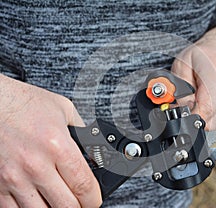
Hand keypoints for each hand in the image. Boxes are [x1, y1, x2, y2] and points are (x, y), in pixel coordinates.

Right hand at [0, 75, 101, 206]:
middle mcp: (36, 165)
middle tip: (81, 202)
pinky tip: (39, 201)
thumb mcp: (64, 110)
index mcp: (57, 146)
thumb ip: (83, 132)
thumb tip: (95, 151)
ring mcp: (15, 178)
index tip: (94, 200)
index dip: (94, 199)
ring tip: (60, 201)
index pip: (84, 185)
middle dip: (79, 206)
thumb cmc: (25, 103)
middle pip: (67, 205)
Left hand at [172, 18, 215, 129]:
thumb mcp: (182, 65)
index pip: (205, 110)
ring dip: (205, 118)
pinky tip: (212, 103)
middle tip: (189, 105)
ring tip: (202, 99)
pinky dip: (214, 119)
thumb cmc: (202, 57)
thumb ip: (179, 90)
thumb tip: (181, 112)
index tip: (181, 113)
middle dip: (195, 118)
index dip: (190, 117)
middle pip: (211, 122)